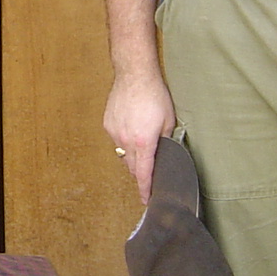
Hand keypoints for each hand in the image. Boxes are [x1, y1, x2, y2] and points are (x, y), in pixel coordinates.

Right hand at [103, 71, 177, 200]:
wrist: (134, 75)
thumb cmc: (154, 95)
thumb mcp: (169, 120)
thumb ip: (166, 141)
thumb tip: (164, 153)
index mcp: (144, 143)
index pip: (144, 174)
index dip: (145, 190)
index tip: (146, 200)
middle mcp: (127, 141)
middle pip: (133, 167)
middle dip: (141, 172)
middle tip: (149, 170)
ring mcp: (115, 133)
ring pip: (123, 155)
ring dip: (133, 155)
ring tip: (142, 142)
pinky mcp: (108, 124)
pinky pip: (117, 141)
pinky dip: (124, 141)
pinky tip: (132, 128)